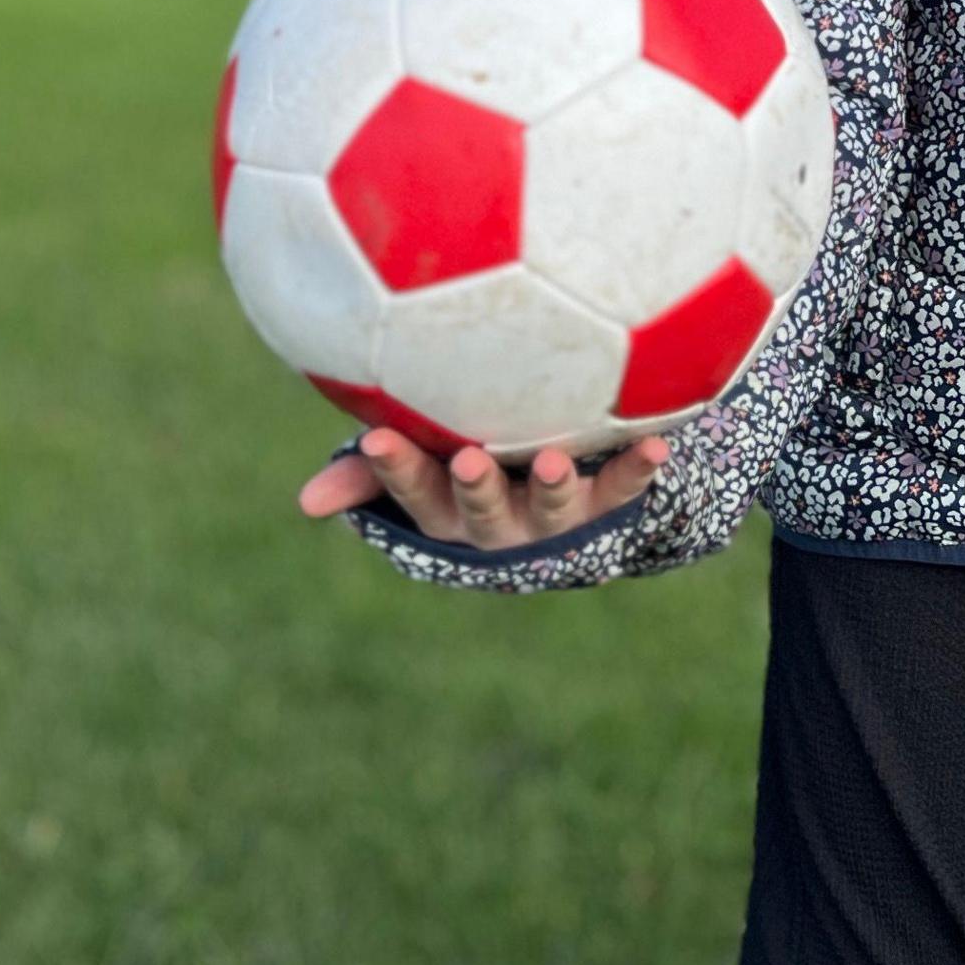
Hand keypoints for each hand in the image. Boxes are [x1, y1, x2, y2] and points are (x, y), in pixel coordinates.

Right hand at [298, 427, 670, 549]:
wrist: (574, 506)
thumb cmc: (474, 463)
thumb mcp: (422, 468)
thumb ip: (368, 476)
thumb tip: (305, 503)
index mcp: (449, 513)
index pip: (414, 493)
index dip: (395, 471)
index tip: (375, 438)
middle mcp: (501, 526)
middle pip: (483, 512)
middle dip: (476, 488)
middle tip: (468, 459)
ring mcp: (555, 521)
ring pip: (554, 510)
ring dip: (555, 487)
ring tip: (555, 461)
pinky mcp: (607, 508)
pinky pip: (625, 491)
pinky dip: (639, 470)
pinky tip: (658, 447)